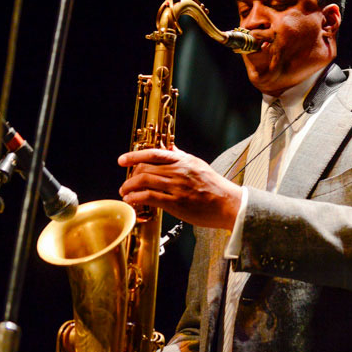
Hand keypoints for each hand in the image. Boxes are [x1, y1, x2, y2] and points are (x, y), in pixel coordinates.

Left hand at [118, 147, 241, 230]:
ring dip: (129, 187)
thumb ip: (181, 156)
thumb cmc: (215, 187)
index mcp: (184, 161)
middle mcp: (179, 171)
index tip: (122, 160)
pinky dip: (136, 198)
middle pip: (145, 168)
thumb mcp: (198, 165)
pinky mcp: (176, 203)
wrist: (229, 204)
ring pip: (144, 181)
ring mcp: (177, 187)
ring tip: (125, 193)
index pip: (154, 153)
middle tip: (125, 183)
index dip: (135, 155)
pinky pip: (149, 197)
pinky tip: (132, 200)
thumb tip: (170, 147)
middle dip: (130, 176)